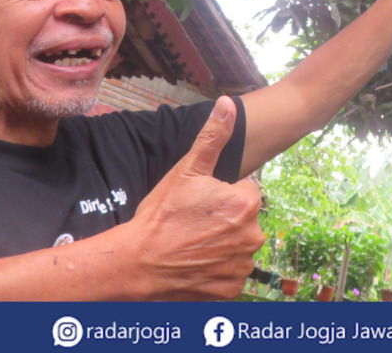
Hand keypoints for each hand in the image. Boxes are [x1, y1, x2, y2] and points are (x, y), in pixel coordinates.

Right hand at [123, 97, 263, 299]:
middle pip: (242, 220)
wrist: (138, 262)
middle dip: (223, 220)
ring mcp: (243, 265)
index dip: (219, 196)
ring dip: (222, 244)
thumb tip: (228, 104)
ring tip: (192, 243)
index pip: (243, 192)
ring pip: (237, 246)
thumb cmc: (162, 215)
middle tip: (192, 223)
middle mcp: (253, 235)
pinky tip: (196, 262)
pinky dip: (217, 268)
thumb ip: (213, 136)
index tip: (198, 204)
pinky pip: (231, 272)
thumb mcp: (187, 170)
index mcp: (246, 203)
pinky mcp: (232, 288)